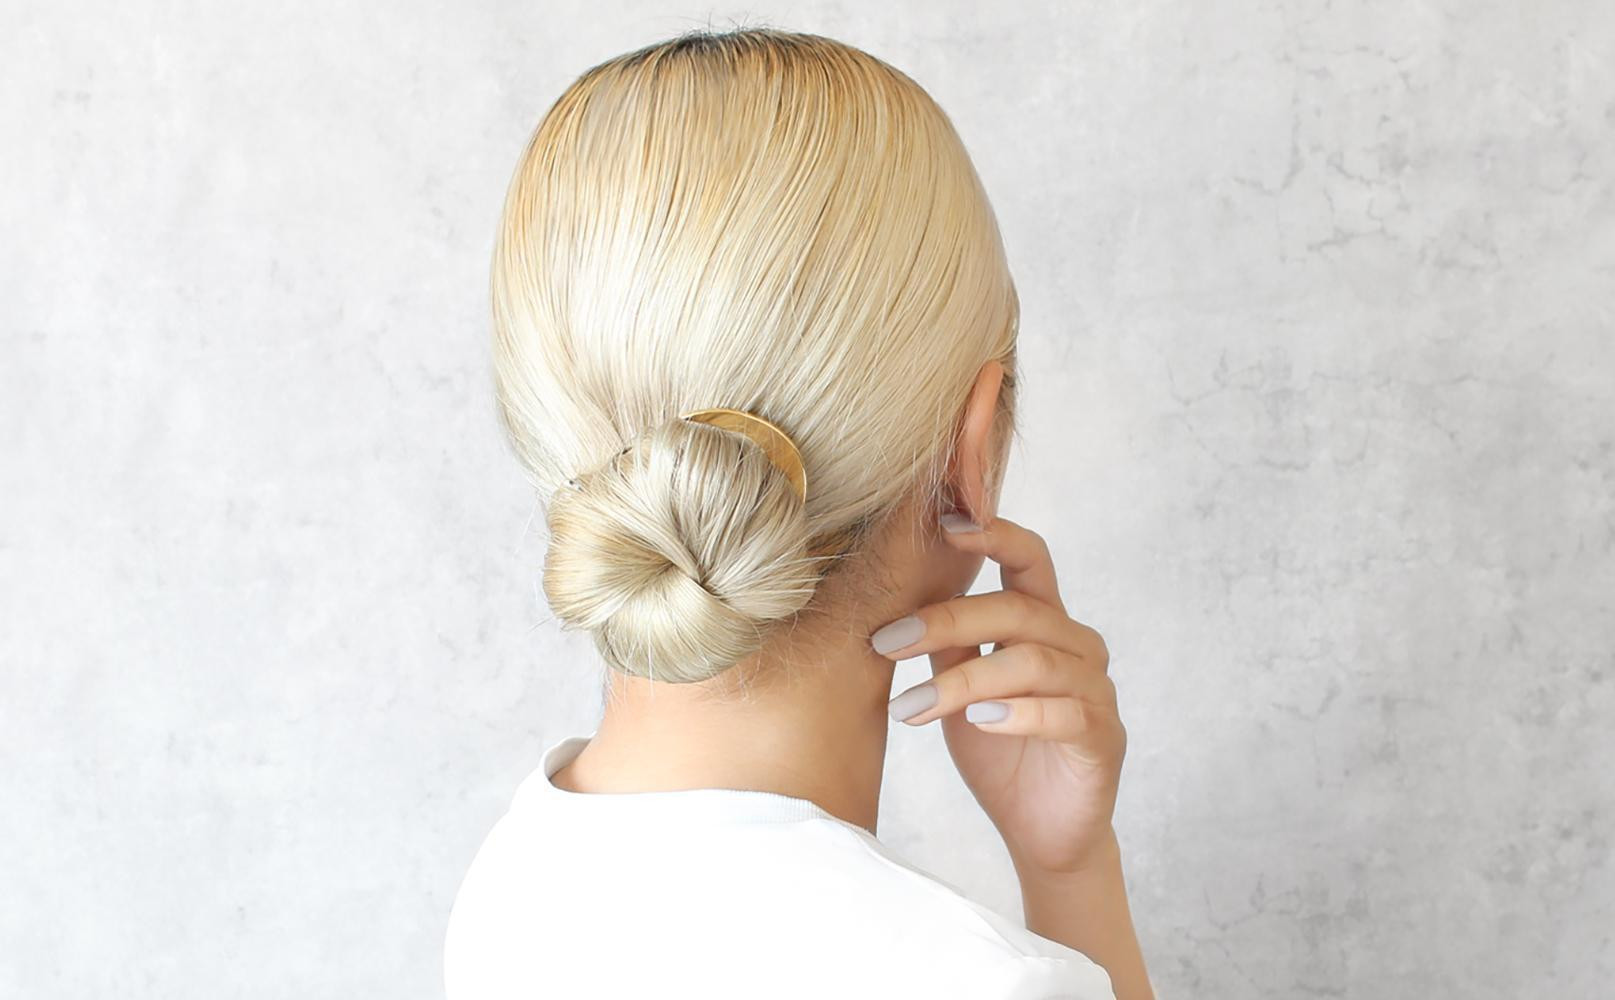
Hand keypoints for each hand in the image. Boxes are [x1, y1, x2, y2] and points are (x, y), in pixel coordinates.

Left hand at [872, 514, 1127, 876]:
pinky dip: (1015, 712)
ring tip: (910, 706)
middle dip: (943, 620)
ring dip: (962, 681)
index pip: (1028, 558)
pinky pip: (1062, 711)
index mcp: (1044, 622)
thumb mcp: (961, 685)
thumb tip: (895, 591)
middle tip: (884, 643)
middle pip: (1015, 609)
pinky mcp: (1102, 737)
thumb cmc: (997, 751)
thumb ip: (947, 641)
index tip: (944, 524)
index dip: (993, 533)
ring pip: (1029, 661)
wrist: (1041, 833)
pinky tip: (979, 721)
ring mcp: (1095, 691)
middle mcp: (1077, 646)